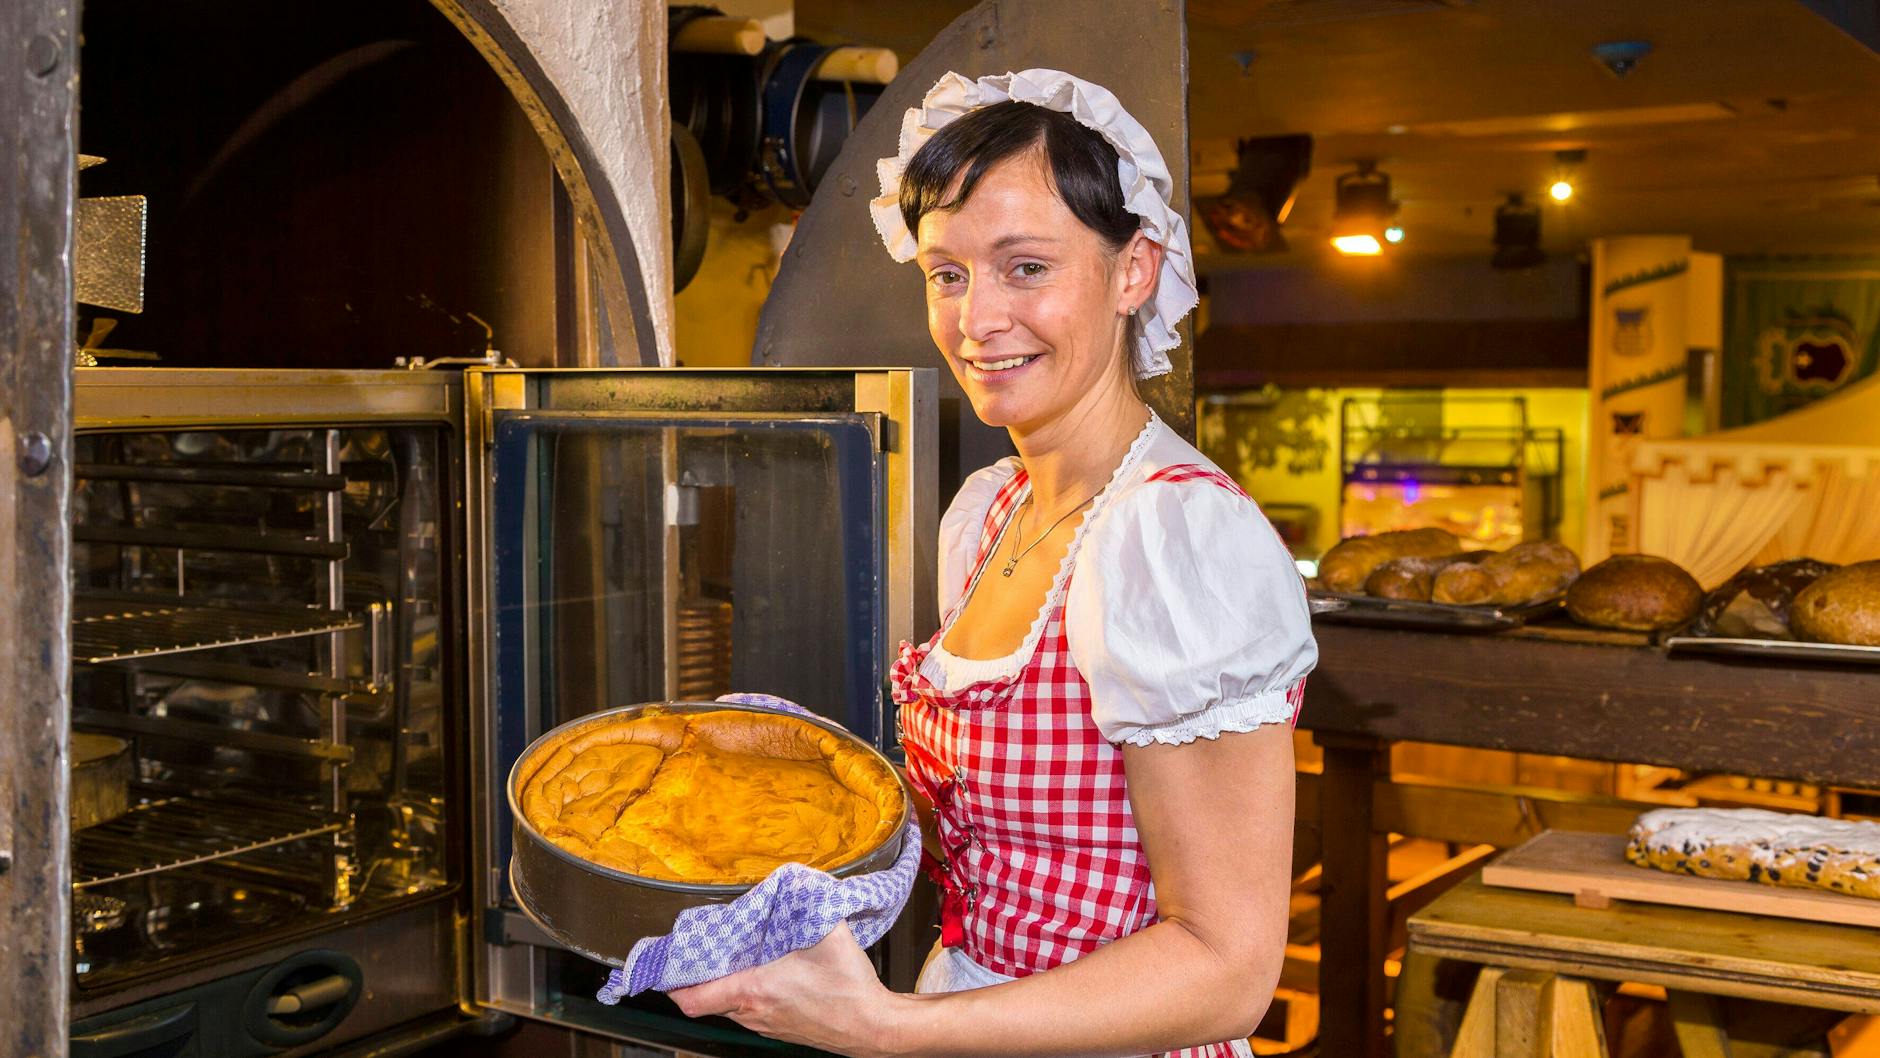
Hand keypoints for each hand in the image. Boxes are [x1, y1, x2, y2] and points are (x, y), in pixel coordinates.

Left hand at [668, 922, 910, 1057]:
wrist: (874, 1027)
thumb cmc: (849, 991)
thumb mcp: (828, 933)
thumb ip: (807, 901)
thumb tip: (796, 878)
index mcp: (753, 990)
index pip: (692, 997)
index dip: (672, 980)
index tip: (667, 960)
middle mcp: (752, 1013)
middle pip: (706, 998)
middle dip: (700, 973)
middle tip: (705, 945)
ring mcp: (765, 1024)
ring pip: (728, 1004)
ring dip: (724, 982)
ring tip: (736, 954)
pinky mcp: (780, 1028)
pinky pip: (749, 1010)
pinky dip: (745, 991)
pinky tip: (765, 971)